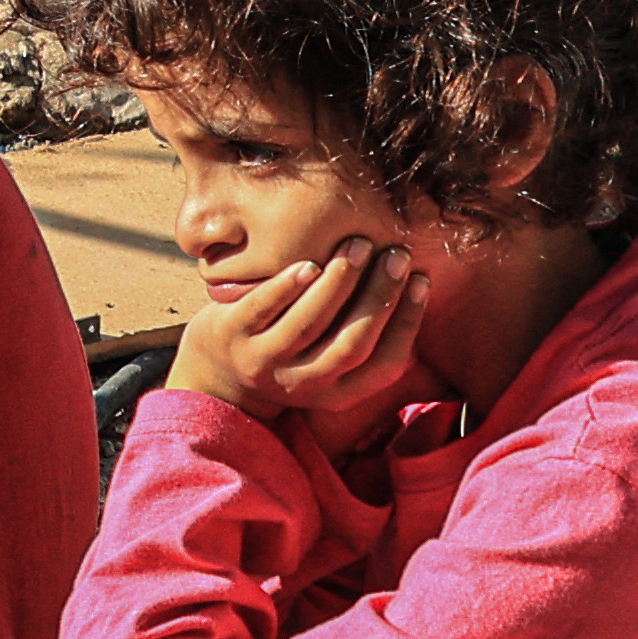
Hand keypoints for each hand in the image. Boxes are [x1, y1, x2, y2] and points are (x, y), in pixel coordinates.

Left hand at [168, 234, 431, 453]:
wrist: (216, 373)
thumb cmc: (289, 352)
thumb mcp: (327, 361)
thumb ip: (361, 336)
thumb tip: (417, 286)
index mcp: (337, 393)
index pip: (385, 363)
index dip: (408, 321)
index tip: (422, 279)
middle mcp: (303, 383)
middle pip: (352, 341)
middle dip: (380, 295)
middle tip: (396, 255)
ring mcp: (264, 362)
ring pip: (310, 323)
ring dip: (339, 282)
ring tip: (359, 245)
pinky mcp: (231, 336)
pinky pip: (263, 308)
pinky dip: (287, 286)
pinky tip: (308, 264)